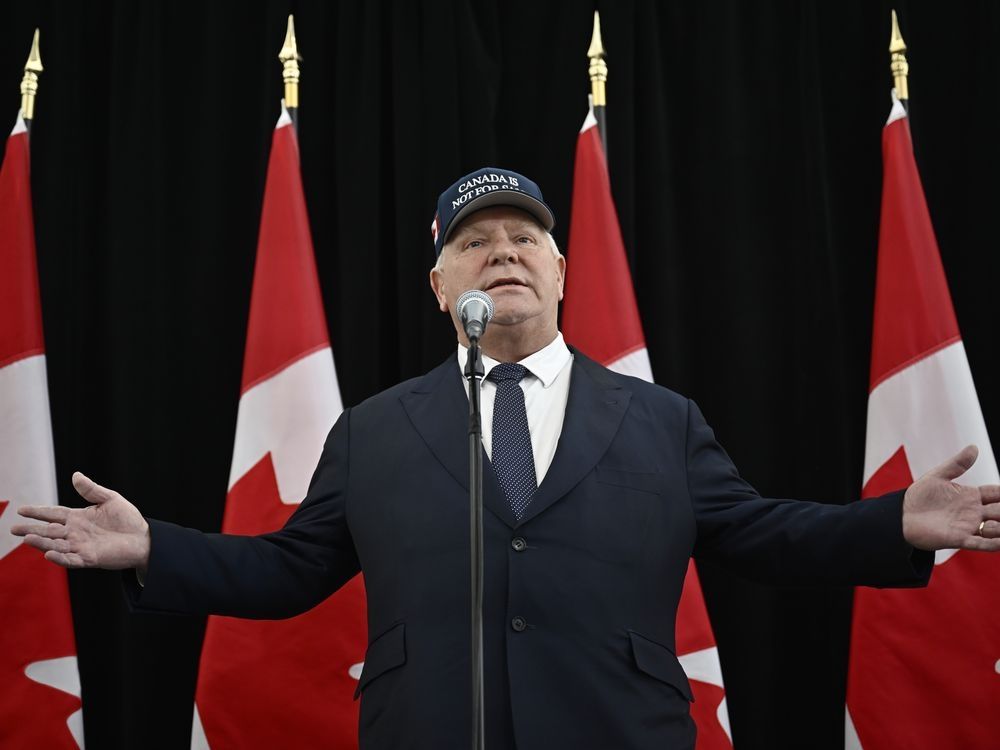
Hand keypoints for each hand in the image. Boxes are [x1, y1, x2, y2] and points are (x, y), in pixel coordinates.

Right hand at [10, 472, 150, 570]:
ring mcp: (80, 546)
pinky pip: (70, 559)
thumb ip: (91, 490)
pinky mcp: (89, 558)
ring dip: (41, 542)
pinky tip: (48, 553)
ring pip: (56, 544)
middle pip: (49, 530)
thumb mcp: (110, 499)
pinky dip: (59, 557)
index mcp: (78, 517)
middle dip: (31, 529)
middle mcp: (75, 532)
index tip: (21, 509)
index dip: (38, 511)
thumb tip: (75, 475)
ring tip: (26, 538)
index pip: (53, 513)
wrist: (144, 538)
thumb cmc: (128, 519)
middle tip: (13, 528)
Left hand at [902, 445, 999, 551]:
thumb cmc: (919, 496)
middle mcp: (974, 512)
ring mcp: (968, 526)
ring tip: (991, 524)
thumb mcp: (938, 476)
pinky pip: (981, 544)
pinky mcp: (959, 539)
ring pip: (995, 529)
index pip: (997, 493)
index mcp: (972, 496)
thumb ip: (957, 464)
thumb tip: (974, 447)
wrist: (901, 515)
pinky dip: (993, 544)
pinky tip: (999, 541)